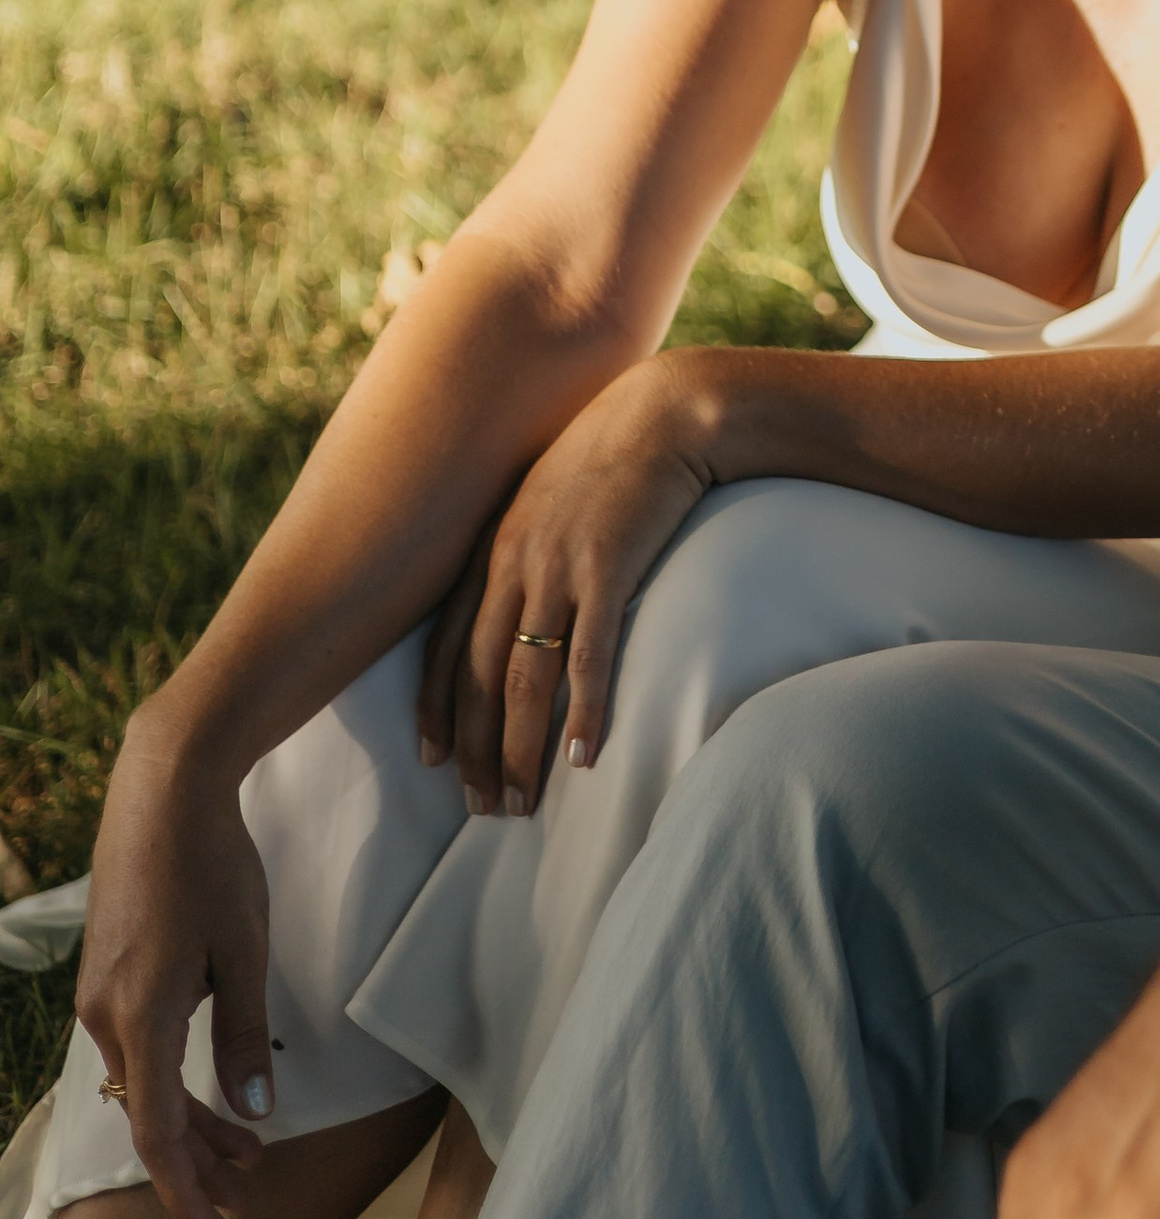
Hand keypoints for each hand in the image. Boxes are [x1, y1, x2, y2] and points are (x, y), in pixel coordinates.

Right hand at [76, 720, 273, 1218]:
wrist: (164, 789)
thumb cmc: (213, 864)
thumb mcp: (245, 951)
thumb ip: (244, 1035)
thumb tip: (252, 1116)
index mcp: (142, 1017)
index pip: (157, 1132)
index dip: (184, 1189)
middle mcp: (107, 1016)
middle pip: (151, 1114)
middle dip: (199, 1165)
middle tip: (245, 1203)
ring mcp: (100, 996)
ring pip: (145, 1083)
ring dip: (192, 1121)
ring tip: (249, 1153)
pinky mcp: (106, 976)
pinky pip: (139, 1048)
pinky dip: (174, 1078)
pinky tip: (212, 1088)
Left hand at [427, 358, 717, 812]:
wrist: (668, 409)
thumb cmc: (616, 450)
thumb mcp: (552, 494)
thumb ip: (530, 544)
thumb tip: (529, 595)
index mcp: (493, 546)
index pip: (446, 645)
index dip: (436, 709)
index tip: (432, 760)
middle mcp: (513, 562)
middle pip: (478, 675)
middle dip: (475, 750)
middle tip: (481, 808)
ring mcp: (558, 566)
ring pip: (524, 678)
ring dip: (520, 749)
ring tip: (521, 803)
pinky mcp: (609, 568)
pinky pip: (589, 655)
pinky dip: (583, 711)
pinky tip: (583, 757)